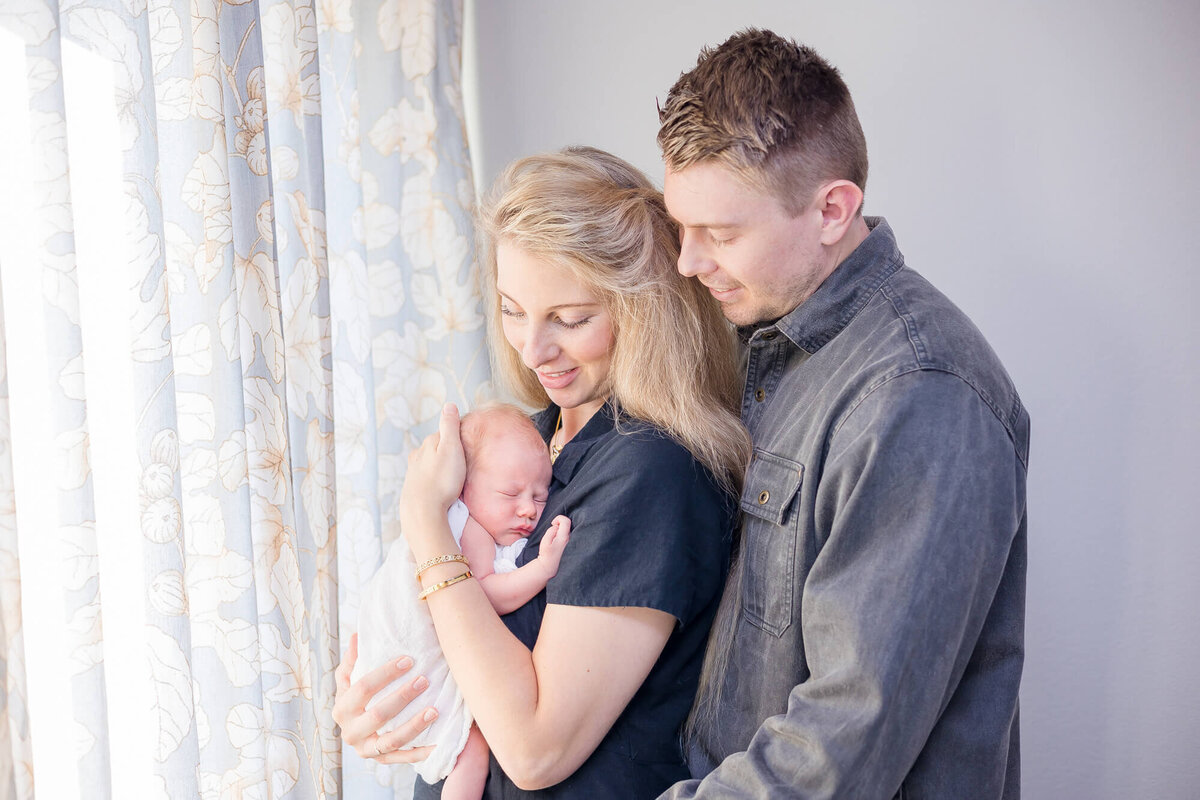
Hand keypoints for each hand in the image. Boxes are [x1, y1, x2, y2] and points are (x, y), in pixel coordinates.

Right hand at [332, 633, 437, 762]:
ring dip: (414, 725)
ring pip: (391, 740)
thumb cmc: (358, 698)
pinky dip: (422, 753)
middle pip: (377, 714)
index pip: (362, 688)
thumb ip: (353, 660)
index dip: (385, 673)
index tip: (408, 660)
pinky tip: (439, 743)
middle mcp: (350, 732)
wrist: (358, 732)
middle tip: (424, 681)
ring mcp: (366, 749)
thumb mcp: (350, 680)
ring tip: (434, 710)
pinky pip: (403, 758)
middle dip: (402, 697)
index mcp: (342, 708)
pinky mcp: (381, 761)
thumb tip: (356, 635)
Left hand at [401, 404, 466, 537]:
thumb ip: (449, 426)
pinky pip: (427, 480)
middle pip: (436, 449)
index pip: (445, 433)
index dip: (458, 438)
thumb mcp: (451, 449)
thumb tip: (449, 404)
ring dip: (440, 469)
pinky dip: (434, 482)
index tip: (469, 446)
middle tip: (463, 465)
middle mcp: (417, 456)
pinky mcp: (412, 489)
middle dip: (448, 454)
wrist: (423, 512)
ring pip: (430, 465)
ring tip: (453, 479)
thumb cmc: (442, 481)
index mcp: (428, 444)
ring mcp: (413, 473)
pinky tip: (441, 490)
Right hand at [537, 515, 571, 577]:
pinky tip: (557, 540)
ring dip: (561, 529)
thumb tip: (556, 526)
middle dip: (560, 524)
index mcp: (564, 537)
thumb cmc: (547, 554)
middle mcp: (570, 539)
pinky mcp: (570, 545)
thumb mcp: (545, 541)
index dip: (559, 518)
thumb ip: (551, 531)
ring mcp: (571, 542)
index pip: (566, 521)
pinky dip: (562, 534)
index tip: (553, 523)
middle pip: (568, 524)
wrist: (550, 566)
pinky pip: (568, 534)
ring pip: (568, 529)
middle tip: (553, 530)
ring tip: (554, 537)